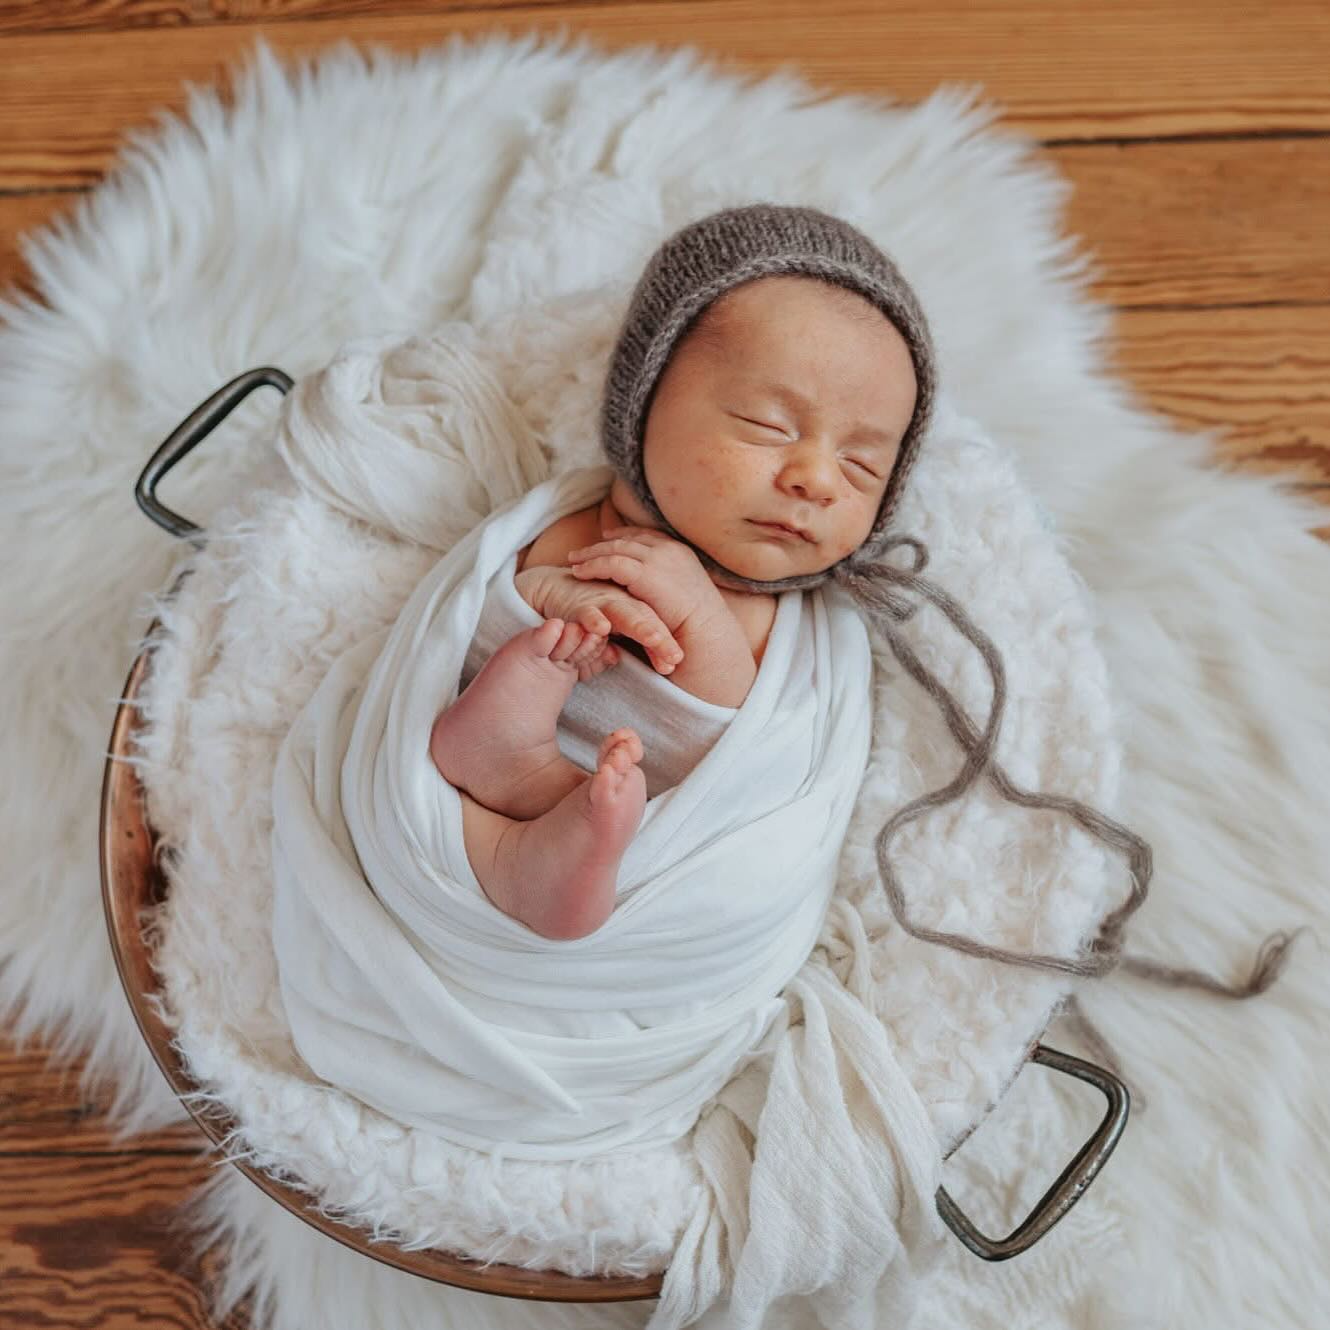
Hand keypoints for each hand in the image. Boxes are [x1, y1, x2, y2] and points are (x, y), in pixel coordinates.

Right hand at [514, 565, 684, 674]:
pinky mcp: (578, 604)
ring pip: (623, 613)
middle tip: (676, 656)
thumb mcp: (603, 638)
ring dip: (639, 626)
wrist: (552, 588)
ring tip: (654, 639)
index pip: (656, 629)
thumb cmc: (584, 615)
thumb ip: (609, 650)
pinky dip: (593, 619)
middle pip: (647, 619)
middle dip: (662, 638)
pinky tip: (601, 629)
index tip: (675, 664)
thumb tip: (615, 658)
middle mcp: (622, 604)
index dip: (666, 646)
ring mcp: (601, 602)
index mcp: (635, 611)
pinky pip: (587, 612)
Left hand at [565, 526, 727, 636]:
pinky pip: (610, 563)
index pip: (645, 536)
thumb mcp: (684, 593)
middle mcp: (668, 549)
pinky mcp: (645, 573)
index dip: (623, 536)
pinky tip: (579, 573)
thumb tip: (656, 586)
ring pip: (615, 548)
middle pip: (627, 539)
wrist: (707, 633)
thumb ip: (667, 582)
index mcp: (679, 551)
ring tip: (573, 561)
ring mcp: (657, 558)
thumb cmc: (698, 624)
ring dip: (591, 554)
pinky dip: (592, 566)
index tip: (607, 538)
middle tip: (581, 551)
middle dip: (602, 543)